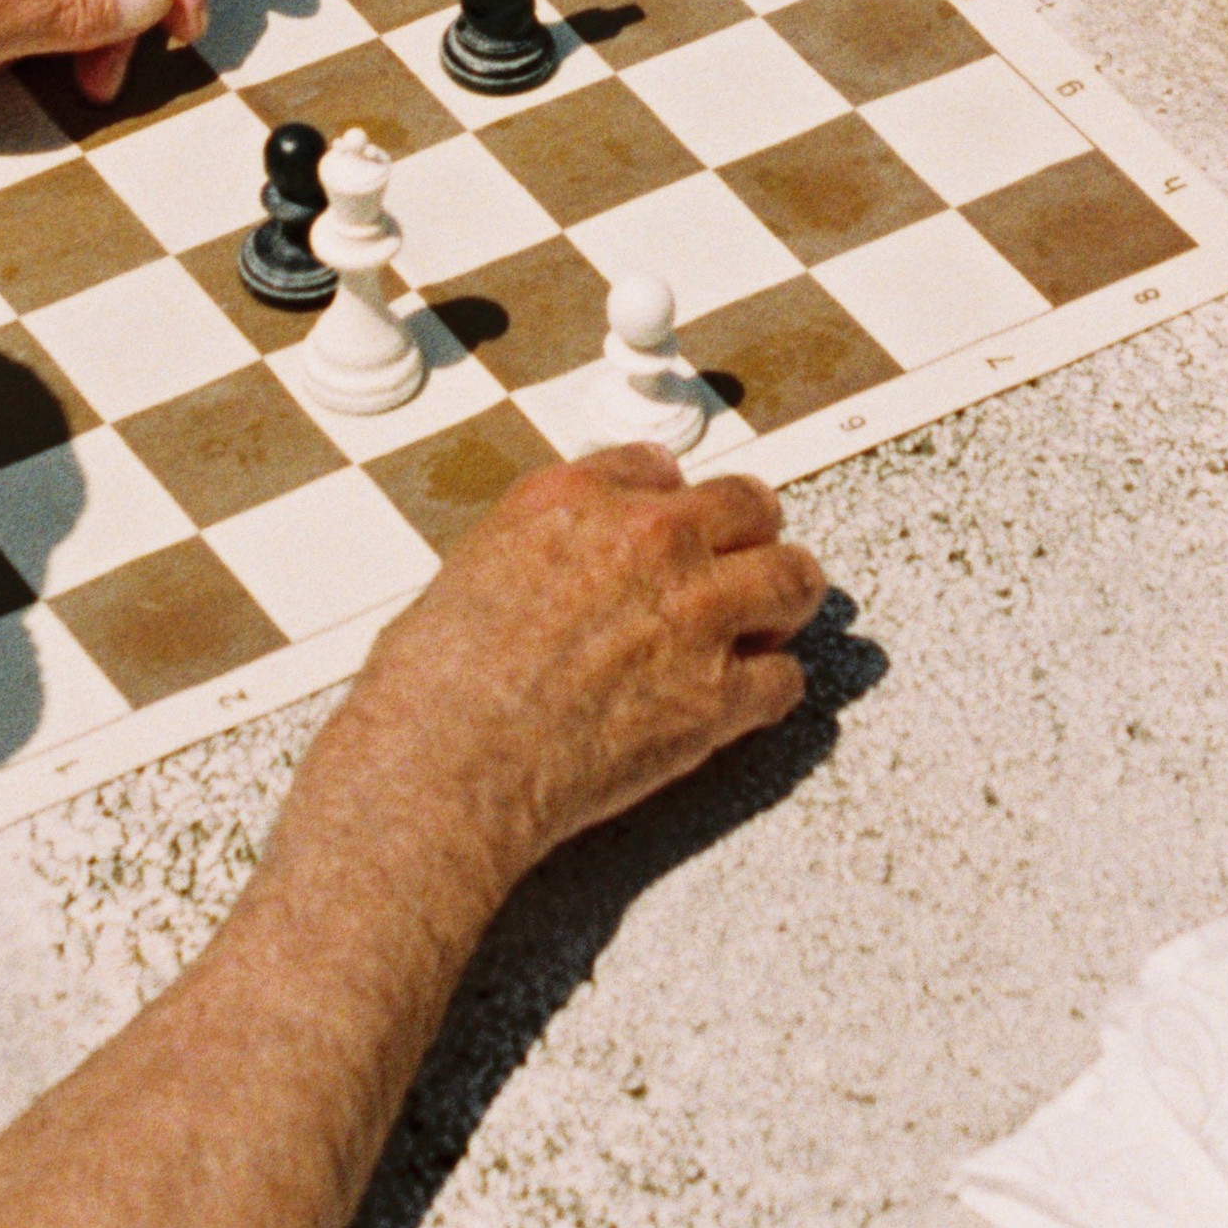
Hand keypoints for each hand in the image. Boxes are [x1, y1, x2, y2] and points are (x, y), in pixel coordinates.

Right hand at [341, 451, 826, 873]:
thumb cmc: (434, 686)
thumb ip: (537, 550)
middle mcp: (648, 540)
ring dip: (782, 599)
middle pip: (749, 505)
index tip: (675, 521)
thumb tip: (554, 574)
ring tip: (769, 620)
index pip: (656, 466)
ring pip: (793, 578)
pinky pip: (786, 679)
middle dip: (747, 535)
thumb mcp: (471, 569)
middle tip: (741, 562)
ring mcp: (695, 614)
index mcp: (574, 499)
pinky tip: (748, 698)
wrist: (447, 761)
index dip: (671, 500)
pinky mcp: (719, 695)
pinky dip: (770, 690)